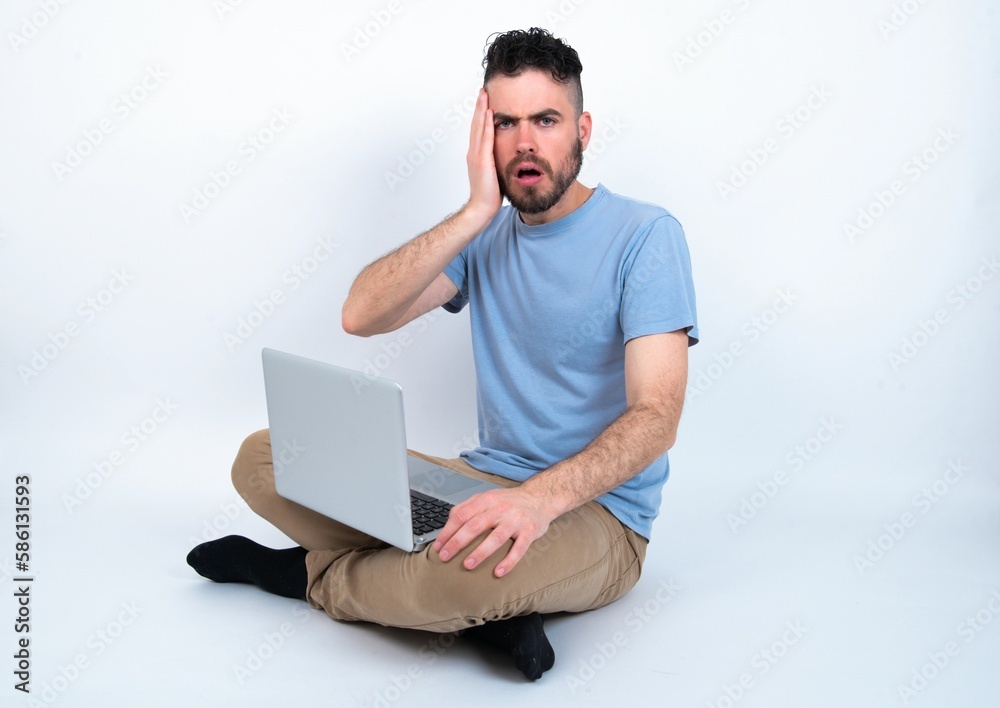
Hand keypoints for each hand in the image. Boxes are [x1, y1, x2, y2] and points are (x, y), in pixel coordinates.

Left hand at [433, 486, 555, 576]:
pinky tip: (499, 572)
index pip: (462, 515)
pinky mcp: (530, 531)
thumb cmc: (509, 501)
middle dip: (458, 542)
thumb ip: (468, 507)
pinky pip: (519, 548)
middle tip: (445, 557)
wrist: (540, 497)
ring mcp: (516, 520)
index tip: (438, 546)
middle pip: (475, 526)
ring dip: (480, 552)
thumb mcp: (487, 497)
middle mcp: (500, 509)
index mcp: (486, 500)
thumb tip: (448, 522)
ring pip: (496, 537)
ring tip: (468, 565)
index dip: (448, 531)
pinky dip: (509, 561)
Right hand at [465, 89, 501, 222]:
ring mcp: (476, 156)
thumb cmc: (489, 195)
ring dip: (481, 109)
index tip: (485, 101)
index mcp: (477, 155)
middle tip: (483, 90)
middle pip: (476, 124)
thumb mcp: (495, 174)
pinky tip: (489, 113)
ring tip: (484, 94)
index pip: (479, 130)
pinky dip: (486, 124)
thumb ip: (497, 162)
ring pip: (479, 127)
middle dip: (479, 106)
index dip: (481, 115)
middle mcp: (474, 152)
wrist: (481, 209)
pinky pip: (485, 138)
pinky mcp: (482, 160)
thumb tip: (508, 156)